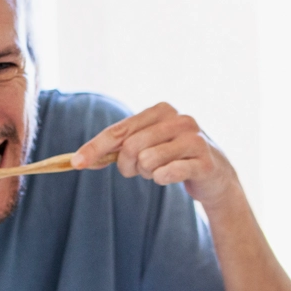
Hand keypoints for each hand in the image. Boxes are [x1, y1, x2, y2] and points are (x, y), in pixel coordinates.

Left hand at [72, 102, 240, 206]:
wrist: (214, 175)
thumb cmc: (173, 157)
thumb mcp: (147, 145)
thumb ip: (118, 146)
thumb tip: (80, 158)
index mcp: (162, 110)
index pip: (120, 129)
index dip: (96, 147)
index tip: (76, 163)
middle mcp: (180, 120)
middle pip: (131, 146)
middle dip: (127, 165)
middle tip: (136, 171)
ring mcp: (194, 139)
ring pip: (148, 161)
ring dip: (148, 173)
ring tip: (159, 171)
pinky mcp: (204, 161)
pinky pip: (166, 174)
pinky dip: (162, 179)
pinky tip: (171, 176)